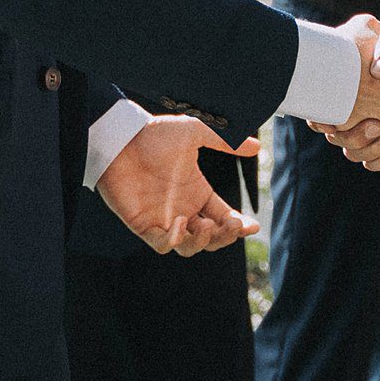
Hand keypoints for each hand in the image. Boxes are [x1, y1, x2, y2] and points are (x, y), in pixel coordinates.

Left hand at [97, 115, 259, 254]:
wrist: (121, 138)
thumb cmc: (155, 134)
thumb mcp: (195, 134)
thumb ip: (226, 142)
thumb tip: (258, 146)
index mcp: (199, 192)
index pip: (224, 217)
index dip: (239, 226)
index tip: (251, 226)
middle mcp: (184, 209)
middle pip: (212, 238)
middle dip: (225, 236)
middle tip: (230, 225)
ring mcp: (164, 219)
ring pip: (190, 247)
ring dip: (203, 241)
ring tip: (205, 224)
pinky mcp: (143, 225)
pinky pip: (163, 245)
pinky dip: (175, 241)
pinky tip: (180, 223)